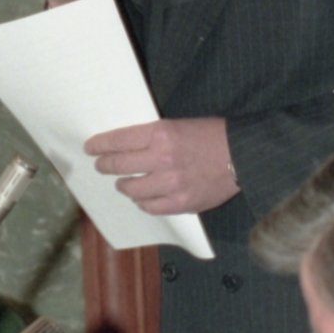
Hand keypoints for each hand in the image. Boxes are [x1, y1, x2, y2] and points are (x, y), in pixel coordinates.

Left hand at [85, 118, 237, 214]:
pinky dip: (143, 203)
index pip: (119, 140)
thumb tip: (126, 147)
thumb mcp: (179, 125)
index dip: (100, 145)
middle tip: (101, 166)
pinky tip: (142, 198)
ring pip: (132, 190)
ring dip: (123, 186)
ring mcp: (171, 183)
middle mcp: (162, 159)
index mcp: (161, 134)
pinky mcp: (181, 202)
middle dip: (105, 166)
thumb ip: (153, 136)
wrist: (242, 155)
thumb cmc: (212, 135)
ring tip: (123, 184)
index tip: (90, 148)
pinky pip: (150, 207)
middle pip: (119, 166)